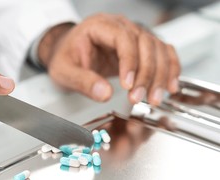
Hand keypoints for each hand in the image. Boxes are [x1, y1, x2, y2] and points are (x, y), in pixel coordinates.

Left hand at [38, 14, 180, 105]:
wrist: (65, 52)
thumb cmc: (64, 57)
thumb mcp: (64, 71)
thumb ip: (83, 82)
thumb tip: (104, 94)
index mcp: (99, 26)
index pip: (123, 38)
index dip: (129, 61)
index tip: (127, 85)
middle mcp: (120, 27)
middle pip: (145, 43)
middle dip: (146, 74)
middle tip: (140, 98)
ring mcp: (133, 35)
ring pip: (158, 49)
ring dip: (160, 75)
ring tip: (153, 98)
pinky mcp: (140, 47)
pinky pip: (162, 53)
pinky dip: (170, 69)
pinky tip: (170, 85)